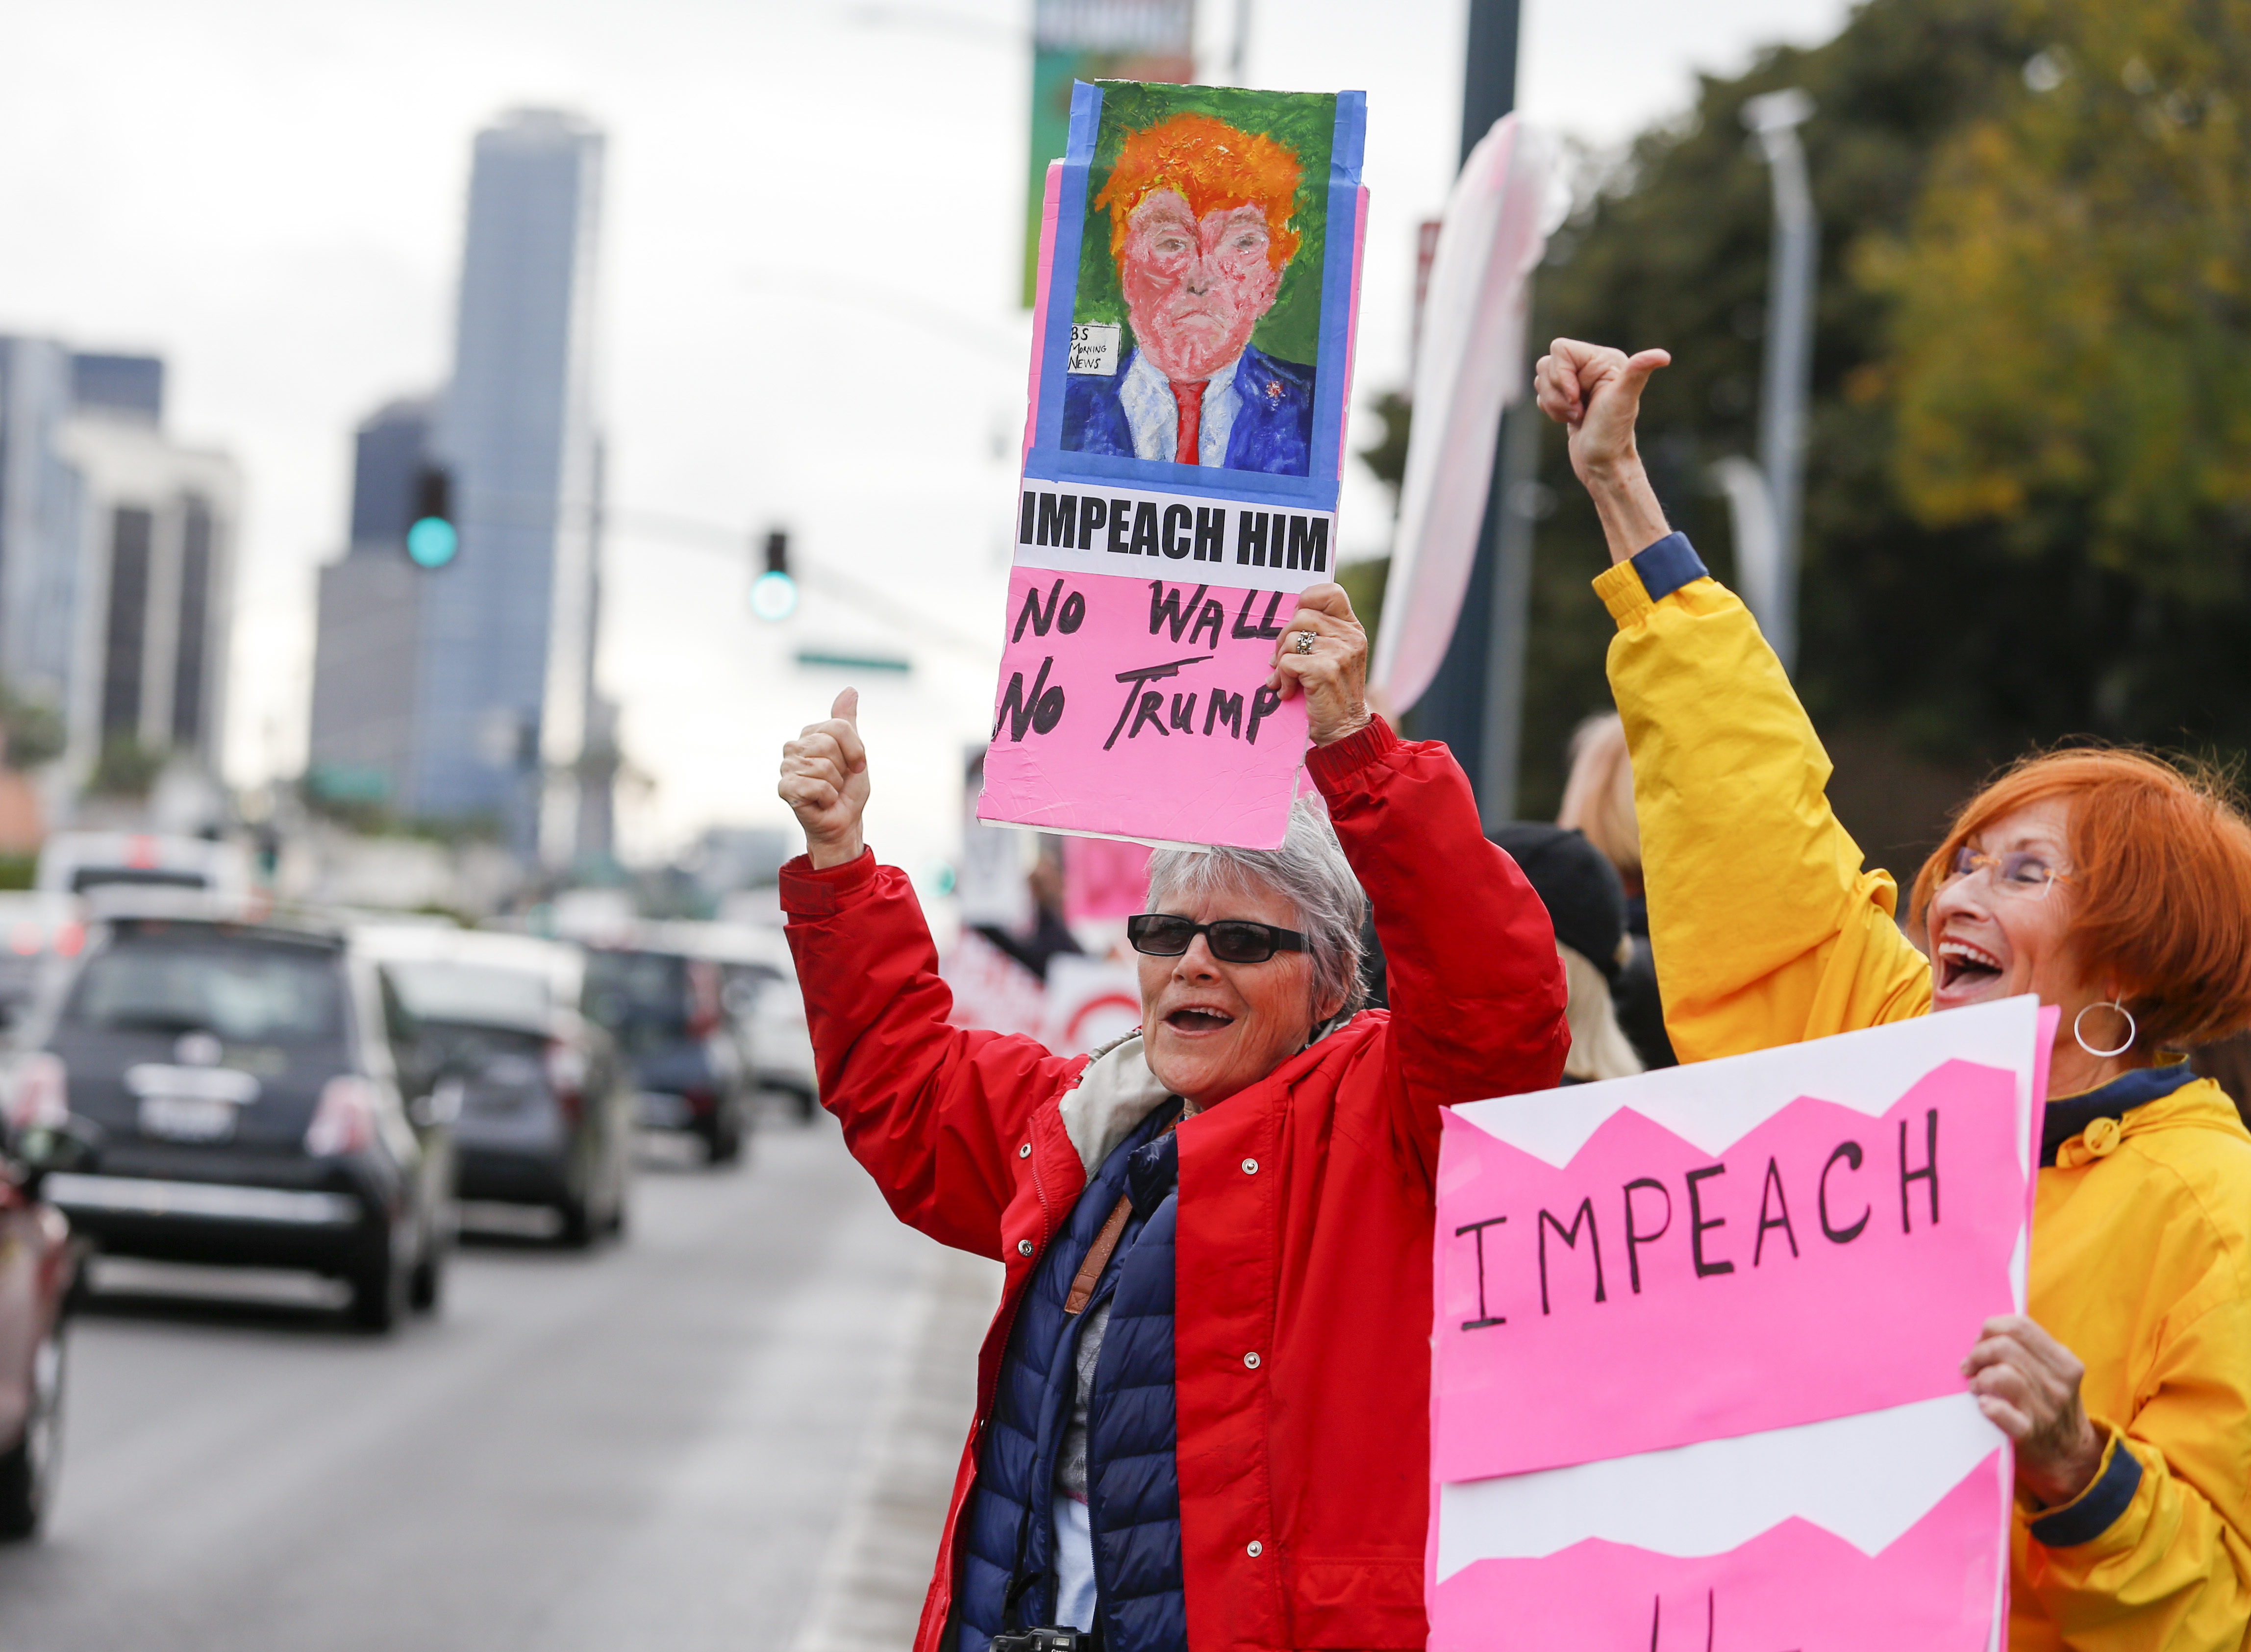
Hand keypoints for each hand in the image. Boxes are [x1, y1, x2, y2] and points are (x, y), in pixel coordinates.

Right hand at [779, 689, 869, 868]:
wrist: (843, 821)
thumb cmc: (847, 788)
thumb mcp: (854, 751)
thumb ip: (847, 722)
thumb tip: (850, 689)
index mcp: (809, 734)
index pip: (839, 727)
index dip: (855, 750)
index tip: (855, 766)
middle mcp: (794, 747)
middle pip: (829, 744)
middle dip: (843, 768)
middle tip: (838, 781)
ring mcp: (786, 767)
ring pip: (824, 766)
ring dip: (835, 785)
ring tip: (829, 792)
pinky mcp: (785, 788)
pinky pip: (816, 785)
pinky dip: (827, 797)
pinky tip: (821, 802)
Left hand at [1266, 583, 1371, 745]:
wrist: (1344, 729)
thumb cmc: (1331, 692)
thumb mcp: (1334, 656)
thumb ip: (1319, 634)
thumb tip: (1287, 618)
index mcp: (1352, 629)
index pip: (1330, 592)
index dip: (1306, 601)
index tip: (1297, 624)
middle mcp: (1350, 637)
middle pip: (1301, 615)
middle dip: (1284, 638)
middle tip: (1283, 659)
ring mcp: (1339, 653)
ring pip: (1291, 638)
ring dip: (1281, 660)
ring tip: (1287, 678)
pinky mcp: (1324, 670)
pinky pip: (1287, 661)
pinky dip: (1281, 678)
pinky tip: (1287, 690)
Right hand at [1533, 338, 1670, 485]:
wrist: (1604, 465)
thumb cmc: (1613, 434)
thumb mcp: (1623, 400)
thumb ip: (1638, 372)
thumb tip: (1664, 356)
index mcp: (1603, 360)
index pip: (1560, 349)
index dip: (1561, 375)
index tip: (1577, 397)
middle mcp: (1590, 367)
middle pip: (1546, 365)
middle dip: (1557, 393)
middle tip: (1579, 410)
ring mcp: (1578, 383)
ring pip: (1541, 380)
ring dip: (1554, 404)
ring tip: (1577, 416)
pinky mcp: (1568, 399)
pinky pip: (1542, 394)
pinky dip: (1551, 409)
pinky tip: (1572, 420)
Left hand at [1962, 1315, 2105, 1507]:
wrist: (2071, 1457)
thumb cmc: (2051, 1406)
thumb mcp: (2054, 1374)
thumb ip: (2030, 1351)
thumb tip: (1985, 1333)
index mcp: (2065, 1363)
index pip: (2021, 1326)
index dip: (1992, 1327)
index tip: (1981, 1339)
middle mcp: (2059, 1384)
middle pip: (2005, 1347)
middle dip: (1978, 1352)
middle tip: (1971, 1365)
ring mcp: (2045, 1409)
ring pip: (2001, 1375)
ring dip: (1979, 1377)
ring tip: (1976, 1386)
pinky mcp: (2029, 1433)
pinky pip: (2001, 1411)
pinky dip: (1988, 1405)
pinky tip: (1984, 1404)